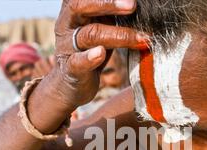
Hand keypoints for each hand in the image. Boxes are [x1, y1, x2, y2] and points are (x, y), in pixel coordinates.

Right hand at [27, 0, 147, 132]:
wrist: (69, 85)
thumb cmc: (90, 50)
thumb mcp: (100, 27)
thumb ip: (112, 16)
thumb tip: (138, 8)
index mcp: (74, 11)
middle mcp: (67, 24)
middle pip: (81, 6)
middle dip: (109, 4)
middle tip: (133, 6)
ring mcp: (67, 47)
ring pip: (88, 35)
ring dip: (117, 35)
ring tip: (139, 38)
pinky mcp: (70, 69)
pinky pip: (77, 61)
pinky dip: (89, 57)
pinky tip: (100, 53)